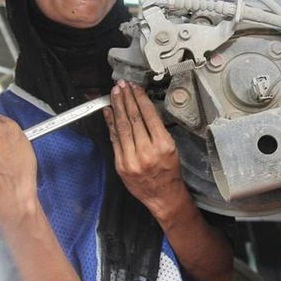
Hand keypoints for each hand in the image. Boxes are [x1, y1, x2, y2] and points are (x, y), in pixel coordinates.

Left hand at [103, 80, 187, 219]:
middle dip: (126, 98)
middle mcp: (147, 152)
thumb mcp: (171, 147)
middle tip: (122, 85)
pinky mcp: (121, 164)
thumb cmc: (169, 171)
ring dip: (117, 107)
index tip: (135, 88)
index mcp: (163, 145)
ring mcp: (131, 159)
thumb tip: (142, 109)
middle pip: (133, 118)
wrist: (163, 195)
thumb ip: (157, 130)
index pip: (148, 115)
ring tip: (114, 94)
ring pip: (122, 127)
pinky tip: (108, 111)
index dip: (140, 98)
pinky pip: (114, 139)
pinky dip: (110, 124)